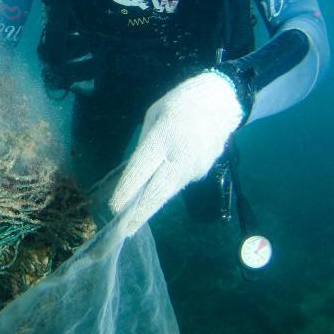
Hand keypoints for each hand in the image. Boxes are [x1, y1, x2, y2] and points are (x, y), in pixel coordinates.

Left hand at [108, 71, 242, 237]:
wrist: (219, 103)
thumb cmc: (178, 104)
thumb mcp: (153, 116)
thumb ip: (144, 145)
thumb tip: (136, 173)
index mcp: (164, 136)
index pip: (142, 169)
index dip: (127, 190)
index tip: (114, 207)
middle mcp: (181, 155)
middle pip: (158, 190)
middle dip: (140, 212)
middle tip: (124, 230)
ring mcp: (195, 166)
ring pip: (168, 193)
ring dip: (150, 207)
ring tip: (133, 224)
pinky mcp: (202, 172)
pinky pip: (178, 184)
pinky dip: (164, 191)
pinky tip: (152, 198)